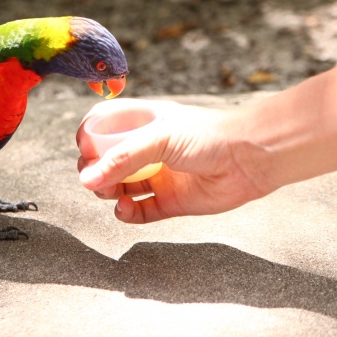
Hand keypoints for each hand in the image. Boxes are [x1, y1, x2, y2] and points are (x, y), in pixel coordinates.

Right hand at [76, 99, 272, 222]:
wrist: (250, 158)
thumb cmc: (210, 135)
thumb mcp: (160, 137)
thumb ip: (122, 158)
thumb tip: (88, 179)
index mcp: (143, 123)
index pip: (102, 126)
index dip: (88, 138)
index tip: (86, 150)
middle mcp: (147, 149)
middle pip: (105, 161)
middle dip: (95, 171)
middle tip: (95, 179)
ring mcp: (158, 176)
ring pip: (119, 188)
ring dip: (108, 193)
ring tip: (112, 194)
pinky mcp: (170, 202)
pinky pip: (139, 212)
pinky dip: (126, 214)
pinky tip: (125, 209)